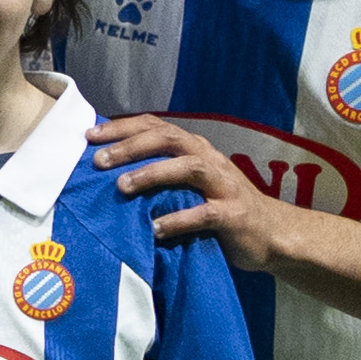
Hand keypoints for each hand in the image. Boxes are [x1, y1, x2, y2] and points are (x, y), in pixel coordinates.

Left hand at [90, 112, 297, 268]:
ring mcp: (224, 185)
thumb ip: (159, 174)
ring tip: (122, 186)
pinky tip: (155, 229)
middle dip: (131, 147)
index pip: (155, 126)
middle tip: (99, 161)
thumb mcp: (188, 185)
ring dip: (152, 174)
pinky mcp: (234, 214)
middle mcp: (209, 159)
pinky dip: (177, 220)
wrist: (271, 233)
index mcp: (194, 149)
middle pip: (169, 139)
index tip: (88, 136)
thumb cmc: (219, 207)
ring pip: (188, 168)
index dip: (121, 128)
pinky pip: (204, 214)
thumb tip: (108, 172)